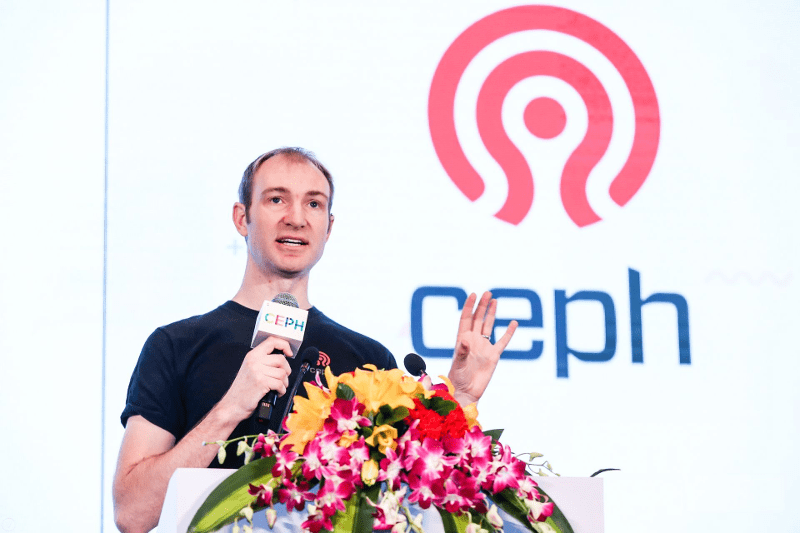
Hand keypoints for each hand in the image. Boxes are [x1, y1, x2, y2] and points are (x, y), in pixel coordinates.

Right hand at [218, 338, 292, 421]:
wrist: (232, 405)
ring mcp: (257, 371)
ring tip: (278, 387)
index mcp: (252, 356)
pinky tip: (276, 393)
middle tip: (282, 378)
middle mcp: (254, 361)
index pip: (271, 341)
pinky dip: (282, 391)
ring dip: (284, 383)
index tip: (289, 353)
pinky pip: (280, 384)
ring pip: (282, 373)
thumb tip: (282, 358)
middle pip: (281, 359)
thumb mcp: (250, 369)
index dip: (284, 345)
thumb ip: (263, 361)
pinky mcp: (261, 383)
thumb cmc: (242, 389)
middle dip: (286, 370)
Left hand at [448, 291, 517, 405]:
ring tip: (494, 300)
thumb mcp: (458, 365)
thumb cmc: (457, 379)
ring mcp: (484, 347)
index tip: (473, 294)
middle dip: (482, 306)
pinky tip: (513, 322)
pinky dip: (508, 332)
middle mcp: (473, 341)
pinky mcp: (493, 356)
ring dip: (491, 314)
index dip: (469, 307)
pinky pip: (503, 341)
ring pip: (489, 326)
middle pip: (478, 319)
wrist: (466, 392)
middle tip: (487, 293)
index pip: (466, 319)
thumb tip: (464, 341)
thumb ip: (461, 352)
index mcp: (462, 340)